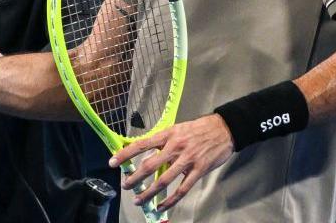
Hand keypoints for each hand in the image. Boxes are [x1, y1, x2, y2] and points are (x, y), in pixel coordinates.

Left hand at [111, 114, 233, 211]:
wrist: (224, 129)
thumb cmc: (197, 129)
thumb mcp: (177, 129)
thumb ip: (162, 141)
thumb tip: (144, 153)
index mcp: (167, 135)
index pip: (141, 145)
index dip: (125, 154)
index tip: (112, 162)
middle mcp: (175, 147)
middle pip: (150, 165)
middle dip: (135, 178)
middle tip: (126, 186)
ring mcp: (187, 160)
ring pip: (164, 180)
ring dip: (149, 192)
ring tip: (138, 200)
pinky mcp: (199, 171)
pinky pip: (182, 189)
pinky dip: (170, 201)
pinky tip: (161, 207)